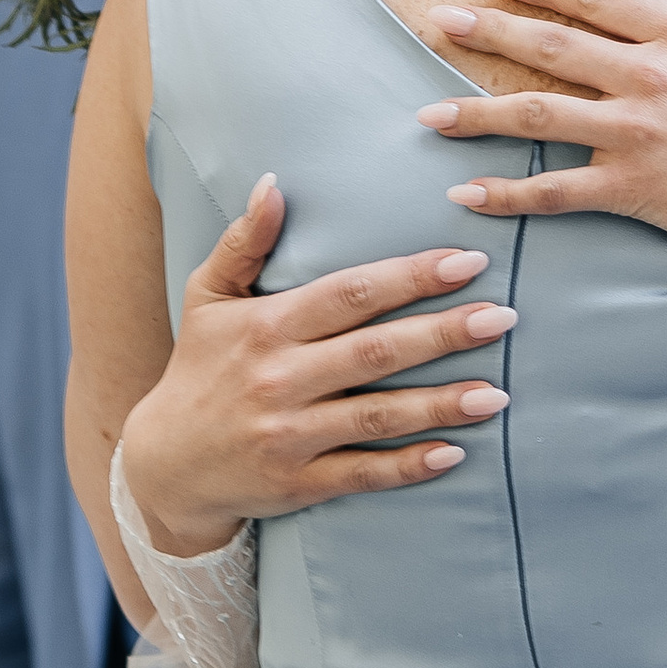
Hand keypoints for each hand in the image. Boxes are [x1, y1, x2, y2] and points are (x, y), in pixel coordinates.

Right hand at [119, 177, 518, 558]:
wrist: (163, 465)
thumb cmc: (197, 369)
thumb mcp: (207, 297)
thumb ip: (244, 241)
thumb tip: (275, 183)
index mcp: (266, 327)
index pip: (349, 294)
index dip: (410, 276)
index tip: (466, 261)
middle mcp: (280, 379)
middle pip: (375, 351)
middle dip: (443, 333)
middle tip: (504, 317)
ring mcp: (290, 435)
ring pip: (377, 414)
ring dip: (441, 404)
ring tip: (498, 393)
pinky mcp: (297, 484)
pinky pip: (362, 472)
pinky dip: (408, 466)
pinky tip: (454, 454)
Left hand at [412, 0, 666, 295]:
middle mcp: (651, 75)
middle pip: (551, 46)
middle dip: (488, 31)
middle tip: (438, 20)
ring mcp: (636, 133)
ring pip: (538, 115)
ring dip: (477, 111)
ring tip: (428, 111)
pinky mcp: (632, 188)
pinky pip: (555, 190)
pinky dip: (507, 194)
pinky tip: (465, 194)